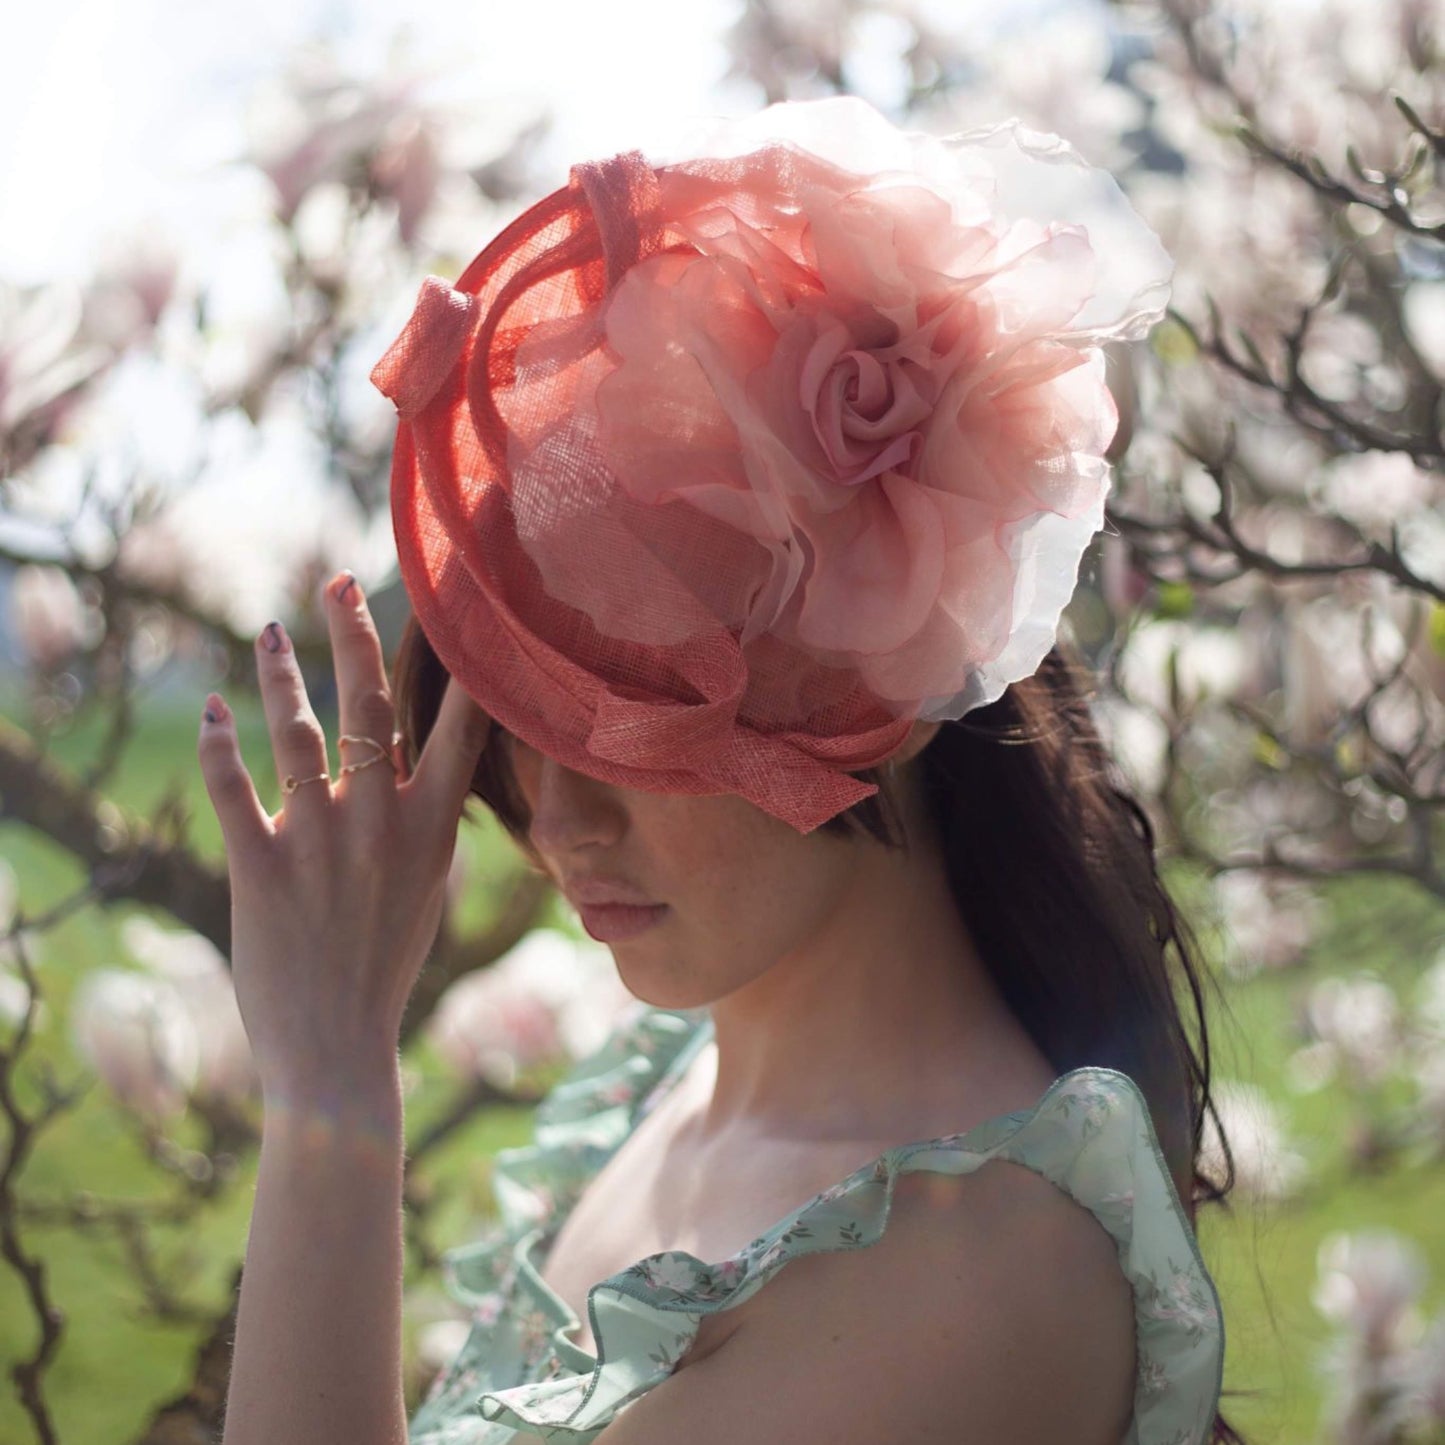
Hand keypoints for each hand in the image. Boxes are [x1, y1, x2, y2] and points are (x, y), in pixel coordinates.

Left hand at [197, 572, 490, 1102]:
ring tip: (269, 633)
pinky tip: (214, 711)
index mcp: (431, 828)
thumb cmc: (385, 965)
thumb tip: (416, 760)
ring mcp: (321, 844)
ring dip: (279, 677)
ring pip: (300, 736)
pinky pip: (234, 790)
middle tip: (338, 581)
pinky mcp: (261, 869)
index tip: (452, 606)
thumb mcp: (424, 885)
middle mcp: (381, 824)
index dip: (457, 663)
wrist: (337, 1047)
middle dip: (353, 635)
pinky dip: (220, 746)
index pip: (457, 728)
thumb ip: (423, 819)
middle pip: (370, 708)